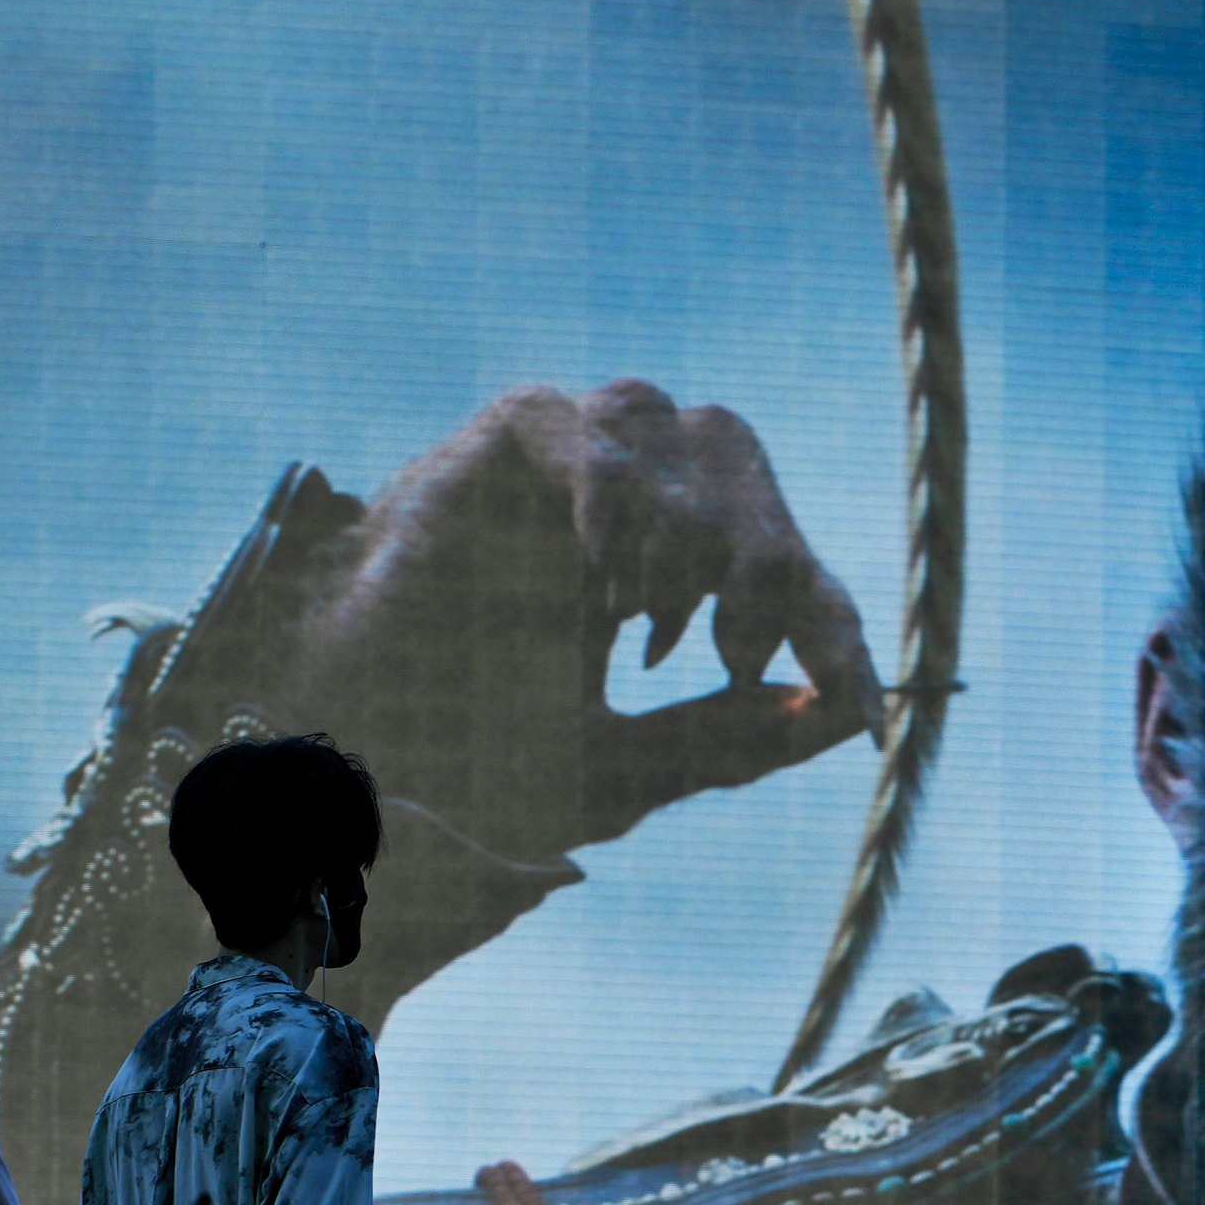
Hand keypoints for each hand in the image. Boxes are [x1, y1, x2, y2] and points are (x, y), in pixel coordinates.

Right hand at [272, 381, 885, 867]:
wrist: (339, 780)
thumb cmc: (462, 779)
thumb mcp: (622, 769)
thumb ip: (724, 738)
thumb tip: (841, 716)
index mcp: (650, 566)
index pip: (776, 557)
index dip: (830, 621)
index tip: (865, 710)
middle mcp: (611, 498)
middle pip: (739, 460)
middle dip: (774, 564)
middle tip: (745, 662)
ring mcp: (551, 464)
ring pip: (677, 424)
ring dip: (698, 529)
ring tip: (662, 635)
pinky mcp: (487, 450)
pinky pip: (581, 426)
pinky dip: (615, 501)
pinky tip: (607, 595)